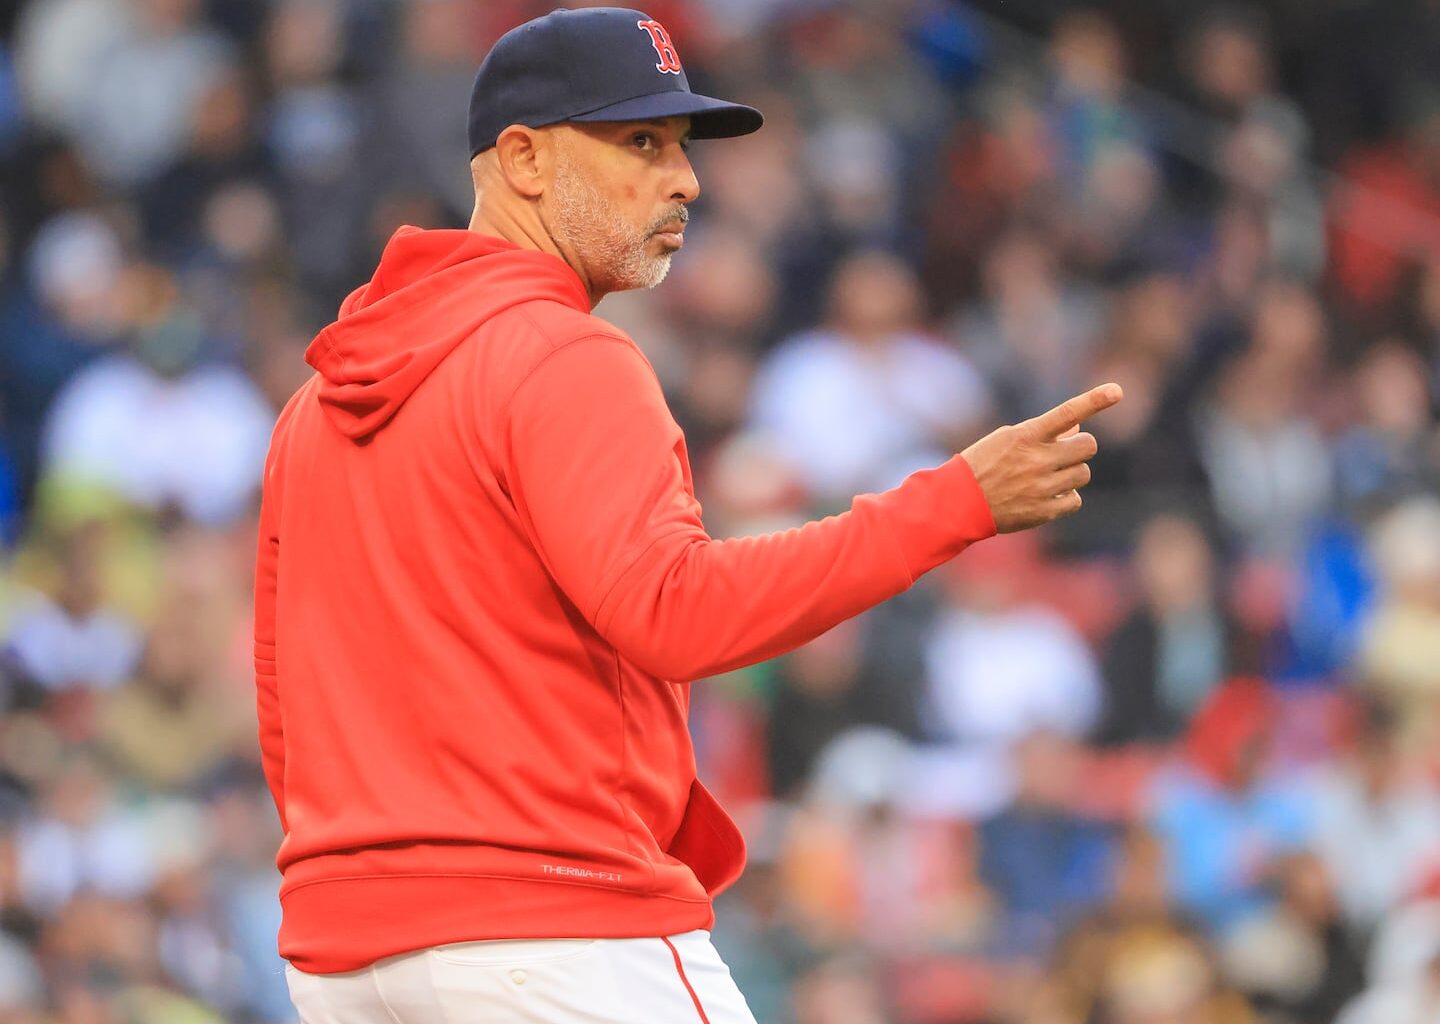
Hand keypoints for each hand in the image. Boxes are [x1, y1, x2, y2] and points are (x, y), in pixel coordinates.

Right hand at [961, 384, 1123, 533]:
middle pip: (1087, 446)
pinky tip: (1048, 495)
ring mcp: (1042, 487)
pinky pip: (1075, 499)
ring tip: (1050, 476)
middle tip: (1062, 453)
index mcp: (1026, 436)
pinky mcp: (1044, 511)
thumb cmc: (982, 465)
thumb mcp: (1006, 440)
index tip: (1116, 390)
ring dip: (1072, 472)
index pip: (1067, 413)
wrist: (959, 503)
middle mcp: (1038, 460)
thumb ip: (1043, 433)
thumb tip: (1077, 428)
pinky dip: (1066, 496)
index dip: (1095, 400)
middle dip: (1078, 448)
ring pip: (1083, 473)